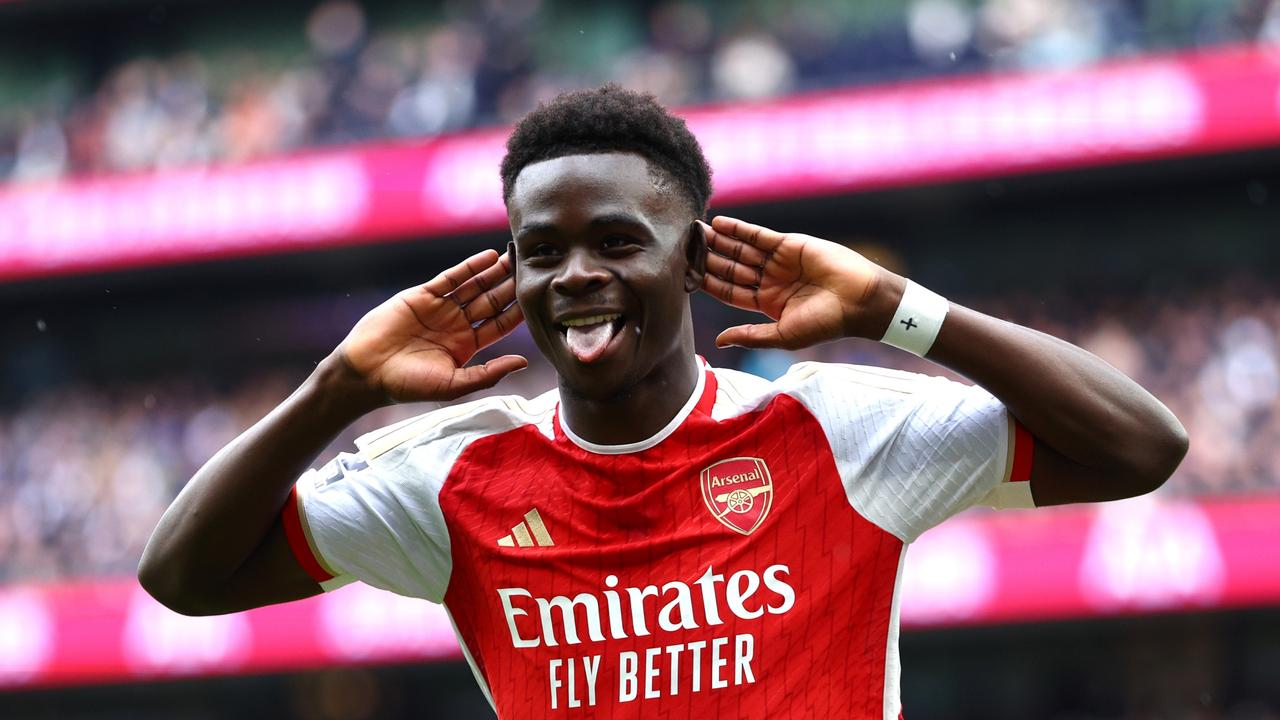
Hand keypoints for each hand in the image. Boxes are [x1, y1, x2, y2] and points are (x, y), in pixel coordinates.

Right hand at [337, 249, 526, 402]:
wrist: (366, 371)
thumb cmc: (408, 385)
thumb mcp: (453, 385)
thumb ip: (488, 373)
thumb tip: (523, 362)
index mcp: (467, 346)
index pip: (500, 324)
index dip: (519, 311)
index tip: (538, 298)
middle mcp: (457, 325)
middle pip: (492, 301)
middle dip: (511, 285)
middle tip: (532, 268)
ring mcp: (441, 308)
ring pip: (474, 286)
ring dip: (495, 272)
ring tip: (515, 256)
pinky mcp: (422, 295)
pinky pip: (451, 278)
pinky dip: (469, 267)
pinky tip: (489, 257)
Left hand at [700, 216, 894, 349]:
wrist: (859, 299)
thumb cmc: (825, 323)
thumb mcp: (783, 335)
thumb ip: (751, 335)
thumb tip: (718, 342)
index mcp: (766, 304)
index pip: (729, 292)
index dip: (709, 283)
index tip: (686, 275)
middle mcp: (769, 281)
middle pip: (731, 268)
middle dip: (709, 258)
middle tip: (685, 248)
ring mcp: (779, 262)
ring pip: (741, 250)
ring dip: (719, 241)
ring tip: (696, 232)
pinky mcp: (789, 244)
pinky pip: (758, 235)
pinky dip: (739, 229)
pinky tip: (719, 223)